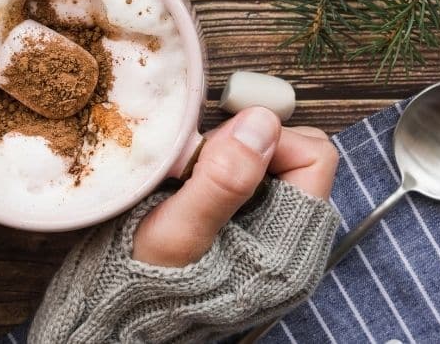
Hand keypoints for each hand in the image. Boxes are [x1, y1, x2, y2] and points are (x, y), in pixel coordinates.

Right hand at [133, 107, 337, 266]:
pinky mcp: (250, 233)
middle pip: (293, 155)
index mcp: (289, 247)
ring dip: (229, 155)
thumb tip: (261, 124)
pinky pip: (247, 179)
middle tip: (199, 162)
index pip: (312, 156)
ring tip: (189, 177)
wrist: (127, 315)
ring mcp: (271, 237)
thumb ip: (222, 180)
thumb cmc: (145, 281)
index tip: (220, 146)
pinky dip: (219, 170)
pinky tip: (191, 187)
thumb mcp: (176, 231)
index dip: (267, 138)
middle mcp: (291, 243)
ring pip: (268, 163)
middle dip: (247, 144)